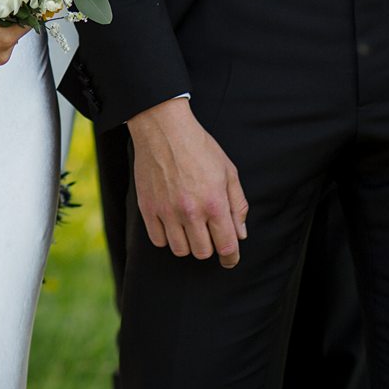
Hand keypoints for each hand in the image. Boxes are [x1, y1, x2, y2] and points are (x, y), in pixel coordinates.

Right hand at [128, 98, 247, 265]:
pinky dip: (166, 237)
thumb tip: (241, 233)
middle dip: (209, 247)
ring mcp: (166, 211)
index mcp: (214, 203)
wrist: (164, 129)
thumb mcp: (228, 171)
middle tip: (208, 233)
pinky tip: (171, 224)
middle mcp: (190, 211)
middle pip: (202, 252)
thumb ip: (237, 205)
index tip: (230, 259)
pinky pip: (158, 240)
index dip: (231, 258)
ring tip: (189, 227)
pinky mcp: (148, 208)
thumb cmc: (199, 147)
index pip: (227, 246)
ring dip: (187, 243)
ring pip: (180, 250)